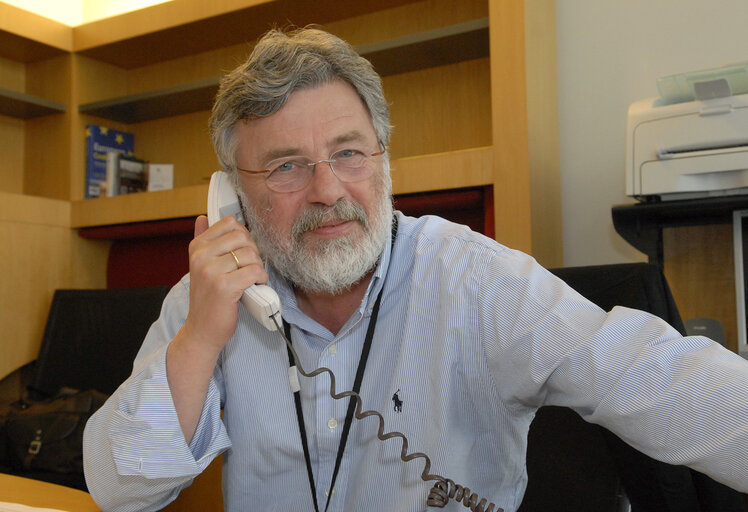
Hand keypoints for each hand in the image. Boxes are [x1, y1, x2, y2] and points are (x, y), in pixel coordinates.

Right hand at [181, 214, 267, 352]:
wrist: (202, 330)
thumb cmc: (207, 298)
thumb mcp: (200, 266)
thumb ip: (203, 241)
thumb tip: (202, 217)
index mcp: (197, 247)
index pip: (229, 223)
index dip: (244, 235)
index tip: (243, 251)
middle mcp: (201, 256)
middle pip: (243, 236)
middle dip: (253, 251)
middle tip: (250, 267)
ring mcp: (211, 271)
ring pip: (250, 254)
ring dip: (258, 266)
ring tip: (252, 278)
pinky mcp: (224, 287)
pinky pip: (254, 271)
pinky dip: (260, 278)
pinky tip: (255, 285)